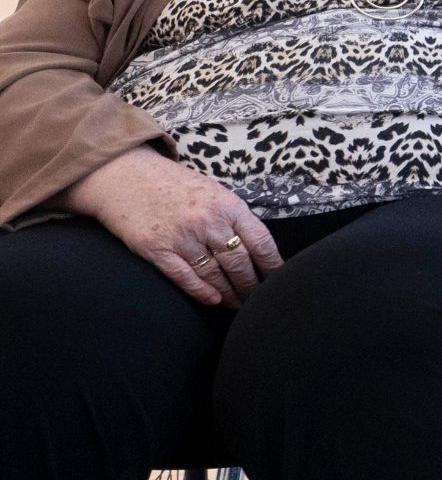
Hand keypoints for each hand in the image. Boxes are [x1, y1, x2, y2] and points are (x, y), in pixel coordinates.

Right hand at [66, 147, 281, 306]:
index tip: (279, 280)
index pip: (260, 241)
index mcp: (228, 205)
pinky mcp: (156, 248)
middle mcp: (208, 221)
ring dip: (229, 293)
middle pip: (239, 262)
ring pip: (214, 274)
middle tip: (258, 299)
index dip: (272, 265)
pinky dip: (201, 291)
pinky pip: (184, 277)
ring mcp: (182, 236)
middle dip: (251, 285)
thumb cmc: (173, 184)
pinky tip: (213, 300)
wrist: (125, 175)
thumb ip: (233, 216)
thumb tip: (257, 247)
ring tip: (238, 304)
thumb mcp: (213, 192)